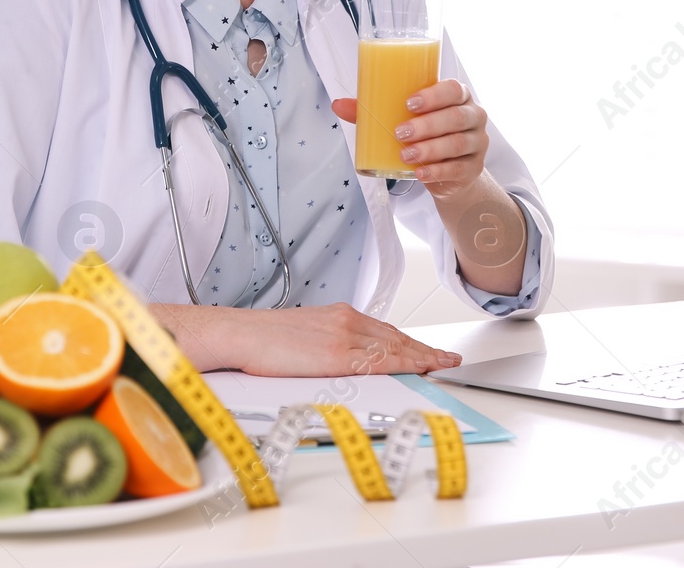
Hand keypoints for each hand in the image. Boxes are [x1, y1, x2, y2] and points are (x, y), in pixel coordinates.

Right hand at [152, 302, 460, 376]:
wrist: (237, 334)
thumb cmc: (259, 340)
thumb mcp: (301, 337)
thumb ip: (326, 345)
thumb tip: (340, 362)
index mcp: (337, 315)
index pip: (382, 330)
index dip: (409, 340)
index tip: (426, 348)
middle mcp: (346, 320)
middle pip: (395, 336)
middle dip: (423, 347)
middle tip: (446, 357)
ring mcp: (344, 336)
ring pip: (395, 346)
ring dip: (422, 354)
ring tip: (443, 363)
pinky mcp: (337, 354)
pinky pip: (382, 359)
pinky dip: (407, 362)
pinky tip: (422, 366)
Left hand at [332, 79, 488, 201]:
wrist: (450, 172)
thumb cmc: (426, 135)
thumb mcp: (404, 119)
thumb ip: (374, 111)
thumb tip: (338, 105)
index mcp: (457, 96)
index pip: (453, 89)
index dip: (434, 95)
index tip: (408, 103)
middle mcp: (473, 116)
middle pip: (456, 117)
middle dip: (427, 125)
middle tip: (400, 133)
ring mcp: (477, 143)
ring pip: (457, 143)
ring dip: (430, 149)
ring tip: (405, 154)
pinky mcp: (473, 168)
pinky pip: (458, 169)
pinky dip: (438, 171)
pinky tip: (421, 174)